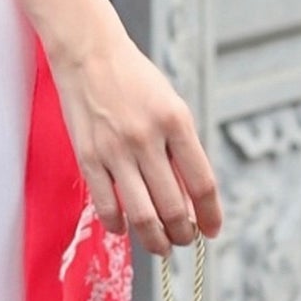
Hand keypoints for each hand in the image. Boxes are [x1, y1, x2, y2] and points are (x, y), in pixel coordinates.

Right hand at [45, 18, 222, 256]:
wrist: (90, 54)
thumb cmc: (135, 80)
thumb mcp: (171, 106)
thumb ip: (183, 149)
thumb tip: (191, 199)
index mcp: (176, 122)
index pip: (202, 184)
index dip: (211, 215)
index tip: (212, 230)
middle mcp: (147, 138)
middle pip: (173, 207)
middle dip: (183, 234)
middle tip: (184, 240)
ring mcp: (115, 149)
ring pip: (141, 214)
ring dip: (155, 239)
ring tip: (160, 246)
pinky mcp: (88, 156)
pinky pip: (106, 205)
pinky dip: (118, 225)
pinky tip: (124, 228)